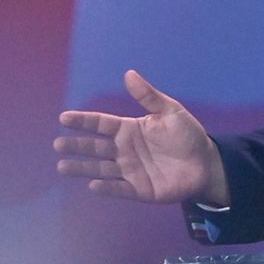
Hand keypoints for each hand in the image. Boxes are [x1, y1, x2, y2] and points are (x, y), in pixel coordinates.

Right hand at [54, 70, 229, 205]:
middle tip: (58, 144)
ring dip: (82, 168)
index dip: (83, 121)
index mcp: (130, 130)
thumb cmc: (187, 136)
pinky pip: (120, 189)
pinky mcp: (139, 189)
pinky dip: (107, 188)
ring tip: (63, 166)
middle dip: (77, 145)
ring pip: (101, 169)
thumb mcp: (171, 112)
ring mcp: (130, 171)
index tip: (64, 118)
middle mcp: (125, 150)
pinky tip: (93, 185)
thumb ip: (149, 96)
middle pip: (96, 147)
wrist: (206, 163)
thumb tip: (129, 73)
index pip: (101, 124)